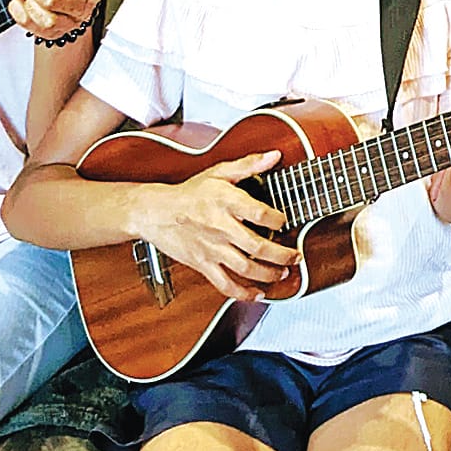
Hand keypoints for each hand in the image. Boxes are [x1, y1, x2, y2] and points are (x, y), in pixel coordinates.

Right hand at [133, 149, 298, 301]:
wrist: (155, 212)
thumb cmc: (189, 193)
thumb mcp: (218, 172)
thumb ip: (248, 165)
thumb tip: (274, 156)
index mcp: (226, 203)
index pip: (260, 214)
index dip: (279, 220)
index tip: (286, 221)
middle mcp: (221, 228)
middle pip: (258, 246)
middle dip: (282, 254)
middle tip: (296, 255)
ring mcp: (212, 249)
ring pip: (246, 268)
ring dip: (269, 274)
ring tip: (283, 272)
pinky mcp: (203, 264)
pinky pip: (224, 284)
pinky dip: (243, 293)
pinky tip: (257, 294)